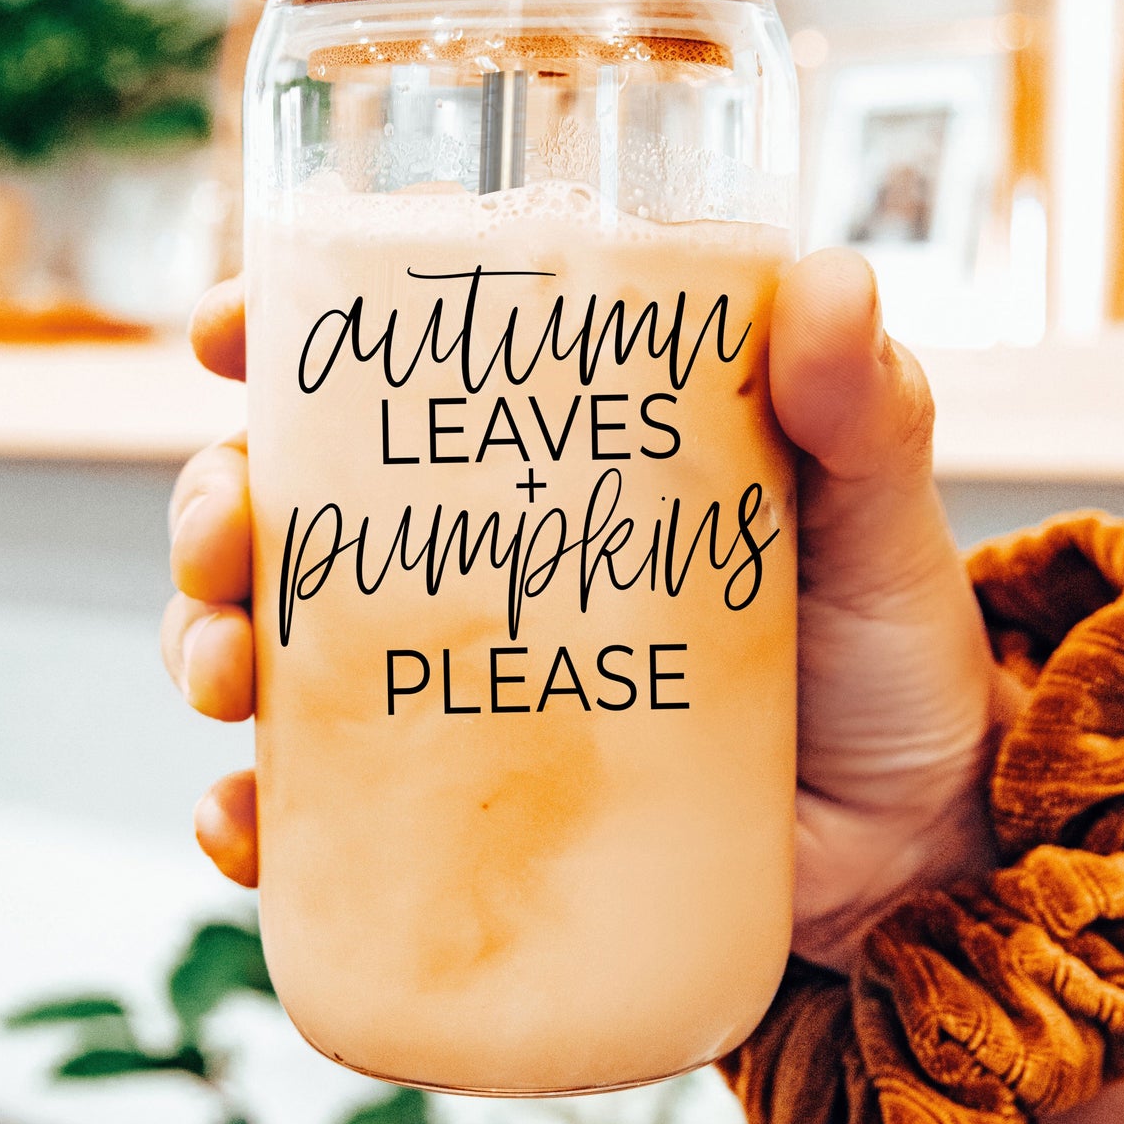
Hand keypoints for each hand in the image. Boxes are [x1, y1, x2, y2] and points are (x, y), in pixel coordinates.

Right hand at [163, 251, 1011, 970]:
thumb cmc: (884, 645)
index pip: (400, 361)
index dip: (289, 328)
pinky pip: (328, 812)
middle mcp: (486, 551)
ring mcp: (466, 679)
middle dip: (217, 499)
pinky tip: (245, 826)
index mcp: (557, 446)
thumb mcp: (875, 508)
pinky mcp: (469, 806)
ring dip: (209, 644)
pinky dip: (260, 817)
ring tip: (222, 673)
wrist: (914, 841)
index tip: (228, 328)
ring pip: (281, 643)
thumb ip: (861, 404)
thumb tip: (830, 282)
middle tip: (225, 528)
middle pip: (300, 498)